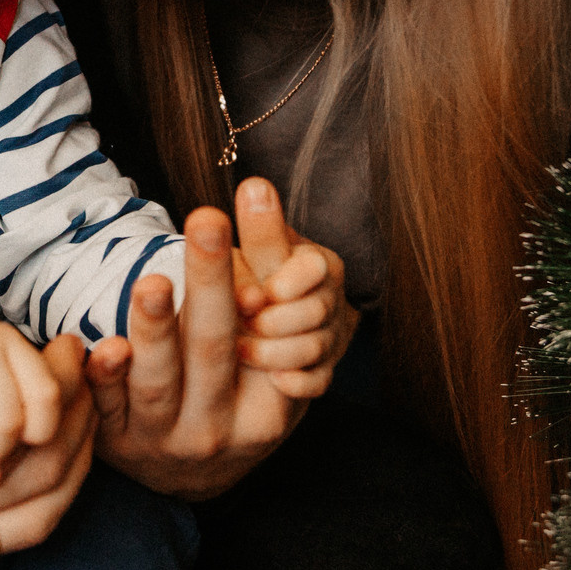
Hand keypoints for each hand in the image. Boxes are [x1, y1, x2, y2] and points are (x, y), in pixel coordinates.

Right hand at [0, 282, 95, 569]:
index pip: (15, 429)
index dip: (58, 387)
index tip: (67, 349)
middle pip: (36, 479)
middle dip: (78, 424)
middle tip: (86, 376)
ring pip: (28, 526)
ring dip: (67, 473)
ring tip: (77, 418)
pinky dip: (29, 512)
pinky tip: (33, 463)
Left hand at [87, 178, 345, 501]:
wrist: (194, 473)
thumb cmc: (238, 391)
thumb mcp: (266, 343)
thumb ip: (268, 265)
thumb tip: (254, 186)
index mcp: (265, 407)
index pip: (267, 341)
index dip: (251, 287)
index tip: (237, 224)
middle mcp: (215, 426)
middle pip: (213, 348)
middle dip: (211, 282)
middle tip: (208, 221)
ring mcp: (160, 438)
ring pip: (158, 382)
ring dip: (155, 330)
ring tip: (154, 282)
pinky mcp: (113, 442)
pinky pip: (105, 408)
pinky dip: (101, 378)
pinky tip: (101, 345)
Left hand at [230, 185, 355, 388]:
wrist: (247, 328)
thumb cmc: (247, 281)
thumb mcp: (252, 256)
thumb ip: (259, 228)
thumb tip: (254, 187)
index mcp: (316, 262)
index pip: (316, 268)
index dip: (286, 283)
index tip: (252, 295)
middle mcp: (330, 298)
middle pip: (317, 311)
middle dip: (275, 320)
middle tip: (240, 323)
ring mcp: (330, 338)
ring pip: (315, 348)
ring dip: (276, 351)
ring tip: (242, 349)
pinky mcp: (322, 373)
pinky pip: (320, 382)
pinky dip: (299, 382)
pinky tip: (277, 380)